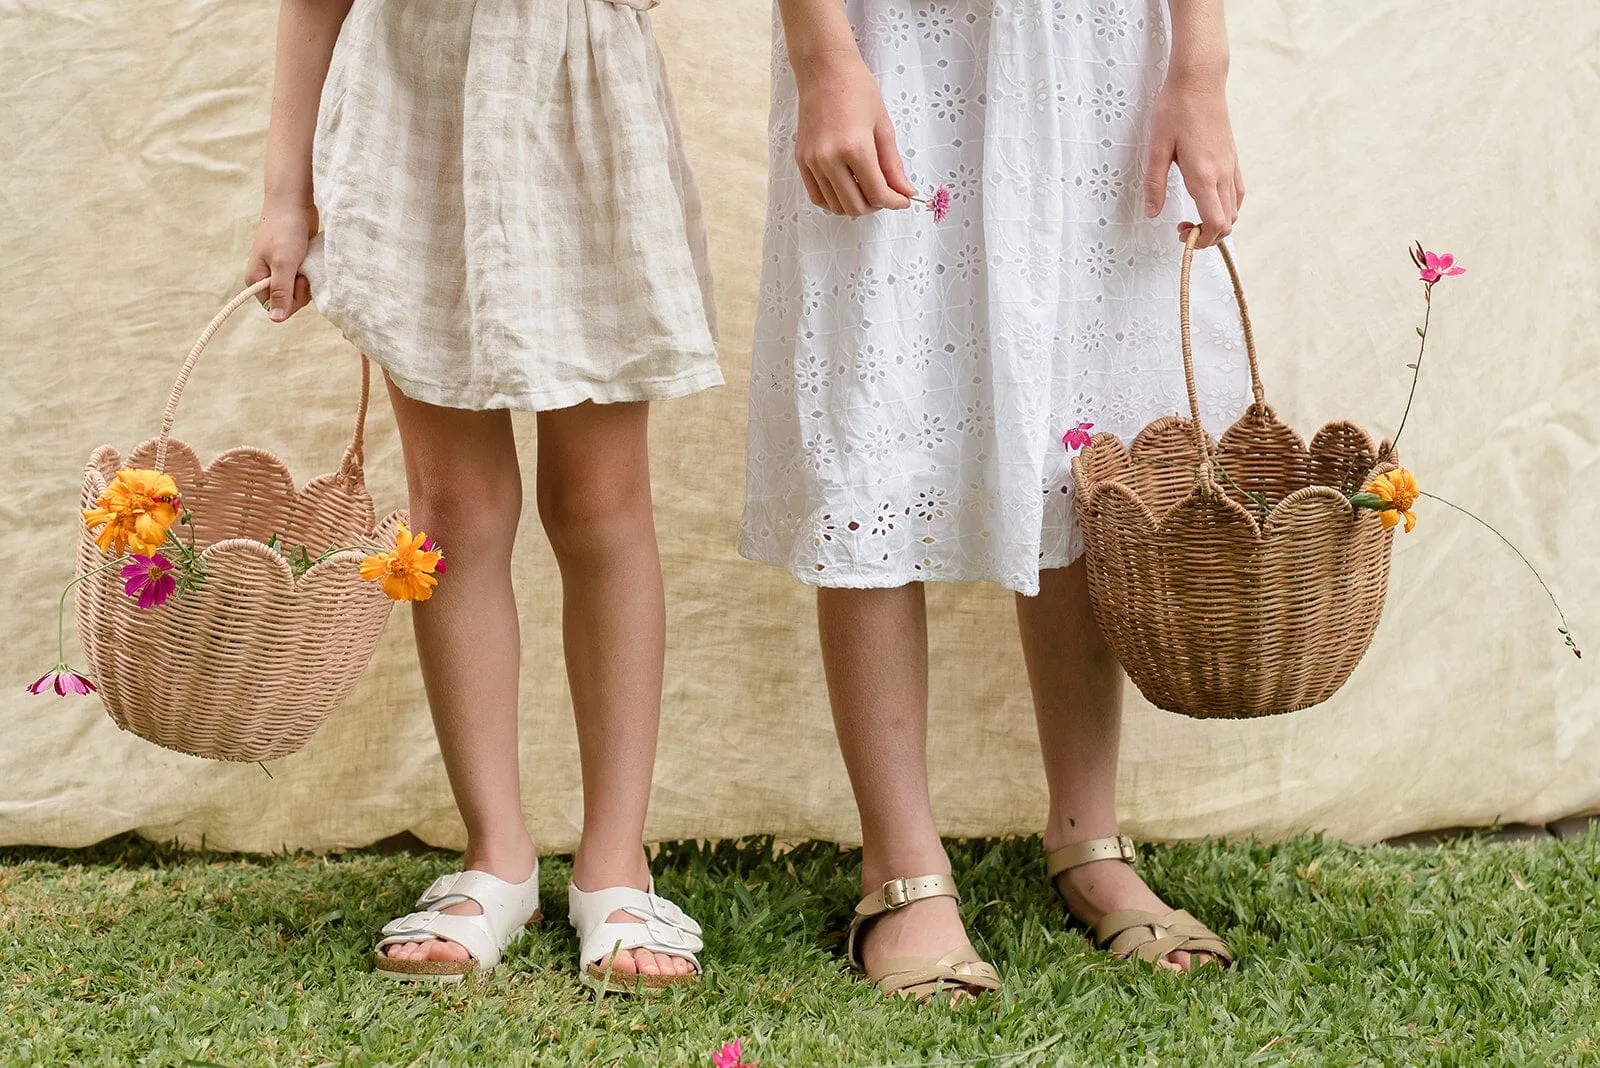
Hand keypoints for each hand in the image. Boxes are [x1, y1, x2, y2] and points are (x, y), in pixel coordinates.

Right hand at [244, 201, 317, 321]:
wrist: (293, 203)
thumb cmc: (285, 231)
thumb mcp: (284, 263)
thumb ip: (281, 291)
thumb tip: (275, 319)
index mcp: (256, 280)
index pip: (276, 308)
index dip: (291, 300)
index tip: (299, 281)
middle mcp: (266, 277)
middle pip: (288, 302)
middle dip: (301, 290)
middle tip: (303, 270)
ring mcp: (280, 271)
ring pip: (298, 291)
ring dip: (307, 281)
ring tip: (306, 262)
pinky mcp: (293, 264)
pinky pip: (304, 279)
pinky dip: (310, 273)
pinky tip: (310, 261)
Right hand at [792, 51, 914, 215]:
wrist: (824, 70)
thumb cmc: (858, 90)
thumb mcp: (883, 127)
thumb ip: (893, 165)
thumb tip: (904, 192)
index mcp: (855, 148)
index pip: (877, 194)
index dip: (895, 202)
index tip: (903, 200)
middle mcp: (830, 159)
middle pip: (855, 206)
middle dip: (876, 206)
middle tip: (886, 194)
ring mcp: (812, 161)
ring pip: (836, 206)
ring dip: (855, 205)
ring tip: (867, 189)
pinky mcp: (801, 160)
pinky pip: (817, 196)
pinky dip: (835, 201)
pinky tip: (847, 190)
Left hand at [1143, 69, 1242, 248]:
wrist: (1200, 79)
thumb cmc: (1176, 109)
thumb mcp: (1157, 148)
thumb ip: (1155, 185)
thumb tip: (1152, 214)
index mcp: (1204, 174)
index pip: (1216, 223)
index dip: (1201, 239)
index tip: (1181, 233)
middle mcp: (1223, 173)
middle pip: (1228, 223)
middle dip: (1207, 236)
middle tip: (1183, 228)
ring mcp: (1231, 166)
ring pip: (1235, 209)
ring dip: (1217, 222)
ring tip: (1193, 215)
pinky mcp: (1233, 158)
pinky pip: (1237, 192)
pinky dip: (1225, 206)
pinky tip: (1206, 199)